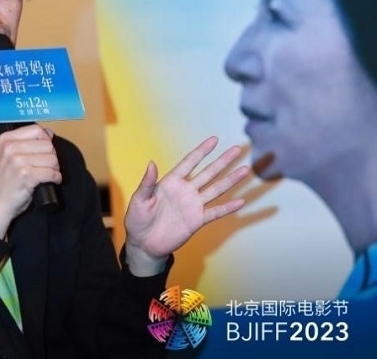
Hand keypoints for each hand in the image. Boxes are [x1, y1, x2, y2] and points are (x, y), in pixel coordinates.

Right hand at [0, 124, 60, 238]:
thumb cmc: (5, 182)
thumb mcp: (11, 157)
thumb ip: (27, 143)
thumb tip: (48, 133)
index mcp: (5, 139)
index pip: (37, 130)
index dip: (45, 142)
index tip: (43, 153)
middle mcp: (10, 147)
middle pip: (47, 144)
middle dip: (51, 157)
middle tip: (45, 167)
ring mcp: (17, 161)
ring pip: (52, 158)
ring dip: (54, 168)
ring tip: (46, 175)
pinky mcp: (26, 175)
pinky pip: (52, 172)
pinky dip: (56, 178)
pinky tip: (51, 181)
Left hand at [123, 136, 247, 275]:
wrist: (144, 243)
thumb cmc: (138, 219)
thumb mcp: (139, 199)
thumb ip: (147, 182)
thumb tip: (151, 163)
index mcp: (171, 182)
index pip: (190, 163)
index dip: (202, 151)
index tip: (214, 139)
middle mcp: (185, 191)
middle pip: (208, 173)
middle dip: (223, 161)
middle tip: (237, 149)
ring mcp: (193, 205)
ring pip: (216, 190)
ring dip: (231, 180)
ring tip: (246, 170)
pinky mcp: (197, 221)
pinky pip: (215, 213)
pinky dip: (228, 208)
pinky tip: (241, 201)